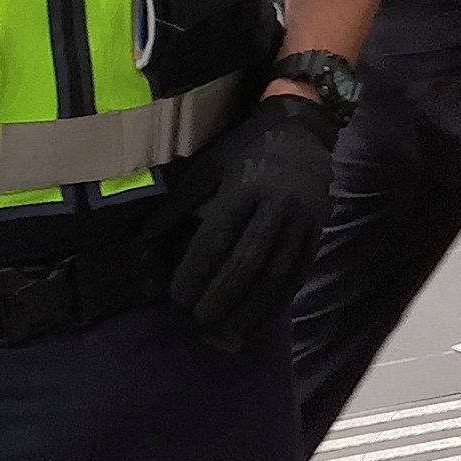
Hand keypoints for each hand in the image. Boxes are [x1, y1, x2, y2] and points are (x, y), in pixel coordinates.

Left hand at [167, 94, 340, 350]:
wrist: (301, 129)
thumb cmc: (243, 148)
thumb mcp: (206, 167)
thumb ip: (177, 206)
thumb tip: (142, 244)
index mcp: (245, 185)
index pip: (218, 238)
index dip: (195, 272)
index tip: (177, 297)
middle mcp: (277, 204)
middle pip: (247, 262)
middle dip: (220, 297)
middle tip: (198, 320)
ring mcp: (303, 219)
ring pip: (276, 273)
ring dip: (250, 308)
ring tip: (226, 331)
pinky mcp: (318, 229)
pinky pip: (298, 271)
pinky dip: (279, 299)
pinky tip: (260, 318)